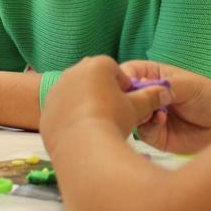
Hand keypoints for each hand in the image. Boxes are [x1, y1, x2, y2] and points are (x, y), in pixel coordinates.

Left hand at [39, 57, 171, 150]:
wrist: (82, 145)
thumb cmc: (112, 119)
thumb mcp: (136, 108)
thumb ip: (150, 97)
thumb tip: (164, 91)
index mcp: (97, 65)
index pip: (114, 69)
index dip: (123, 85)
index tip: (127, 102)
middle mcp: (73, 71)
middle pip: (92, 79)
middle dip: (103, 92)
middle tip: (113, 113)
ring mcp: (56, 90)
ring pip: (75, 94)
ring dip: (85, 104)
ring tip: (98, 125)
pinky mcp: (47, 109)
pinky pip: (62, 110)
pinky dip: (70, 118)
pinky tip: (82, 133)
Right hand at [120, 60, 210, 153]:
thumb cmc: (207, 95)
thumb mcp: (187, 85)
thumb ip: (166, 86)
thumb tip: (143, 89)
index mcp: (150, 76)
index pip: (127, 73)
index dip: (122, 78)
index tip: (127, 84)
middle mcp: (146, 96)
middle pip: (124, 96)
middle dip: (128, 99)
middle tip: (139, 100)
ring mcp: (149, 115)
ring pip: (131, 115)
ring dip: (139, 113)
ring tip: (154, 110)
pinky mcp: (155, 134)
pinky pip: (143, 131)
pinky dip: (149, 126)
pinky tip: (161, 120)